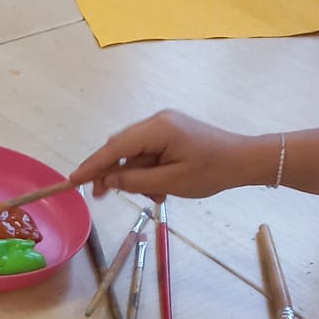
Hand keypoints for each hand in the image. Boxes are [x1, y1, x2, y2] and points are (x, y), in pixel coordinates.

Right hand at [70, 111, 274, 202]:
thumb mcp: (172, 183)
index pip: (114, 147)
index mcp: (158, 129)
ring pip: (133, 152)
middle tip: (103, 197)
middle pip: (120, 147)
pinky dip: (146, 171)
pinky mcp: (170, 132)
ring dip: (134, 176)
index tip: (73, 180)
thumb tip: (108, 180)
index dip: (92, 165)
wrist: (245, 160)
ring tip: (153, 197)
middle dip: (112, 173)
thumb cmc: (212, 172)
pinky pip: (147, 152)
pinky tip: (159, 188)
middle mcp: (157, 121)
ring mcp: (164, 125)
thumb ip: (136, 181)